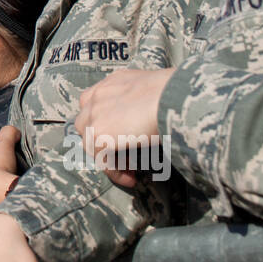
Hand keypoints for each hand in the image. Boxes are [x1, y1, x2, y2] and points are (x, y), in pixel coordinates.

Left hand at [73, 67, 173, 187]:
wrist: (172, 96)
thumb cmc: (175, 93)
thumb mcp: (154, 91)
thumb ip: (142, 102)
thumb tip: (146, 122)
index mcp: (111, 83)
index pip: (97, 106)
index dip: (109, 125)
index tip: (128, 139)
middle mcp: (97, 96)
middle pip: (87, 125)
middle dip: (103, 142)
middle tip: (127, 156)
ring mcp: (94, 114)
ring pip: (91, 143)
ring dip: (110, 158)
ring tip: (132, 169)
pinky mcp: (98, 134)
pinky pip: (102, 160)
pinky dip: (116, 172)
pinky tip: (132, 178)